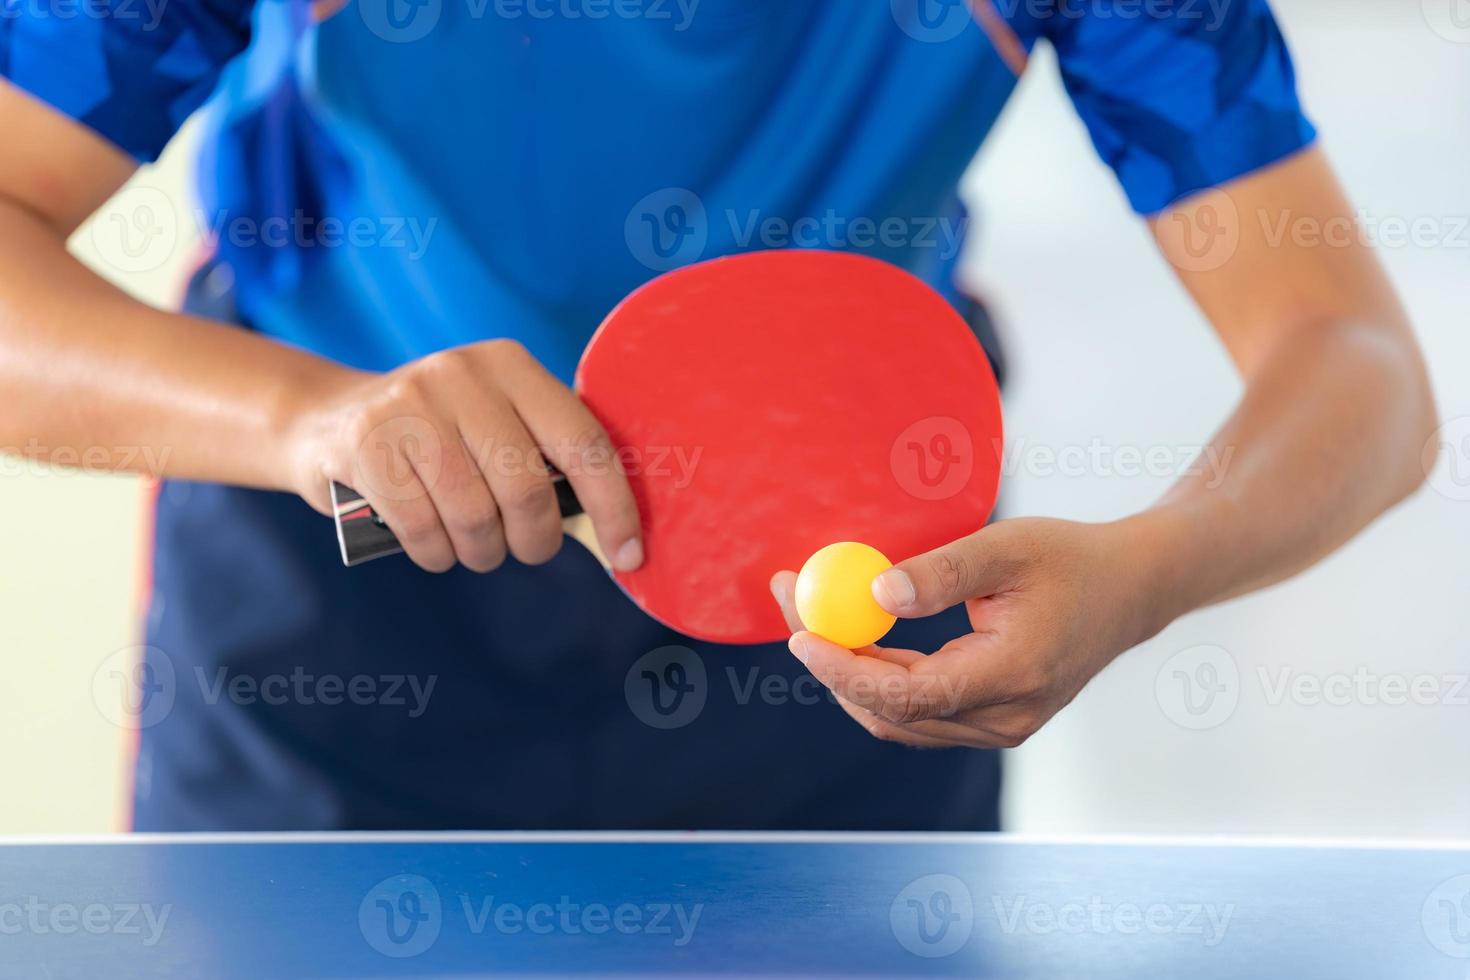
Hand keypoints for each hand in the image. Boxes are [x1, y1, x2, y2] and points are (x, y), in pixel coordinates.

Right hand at [284, 339, 642, 573]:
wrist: (327, 420)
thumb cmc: (438, 437)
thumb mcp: (494, 422)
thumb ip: (546, 455)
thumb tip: (616, 530)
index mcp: (511, 365)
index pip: (583, 441)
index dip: (614, 506)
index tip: (629, 555)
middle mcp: (462, 373)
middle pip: (527, 491)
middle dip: (534, 540)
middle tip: (523, 548)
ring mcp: (409, 404)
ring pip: (476, 518)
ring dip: (482, 553)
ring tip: (472, 545)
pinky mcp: (365, 444)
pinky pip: (425, 532)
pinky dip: (437, 555)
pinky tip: (433, 544)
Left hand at [770, 517, 1165, 747]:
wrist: (1132, 590)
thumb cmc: (1073, 560)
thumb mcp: (1008, 547)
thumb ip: (942, 571)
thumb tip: (874, 593)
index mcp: (1013, 675)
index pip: (908, 695)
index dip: (845, 671)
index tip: (800, 633)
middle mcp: (1005, 718)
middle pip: (892, 711)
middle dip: (831, 664)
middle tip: (792, 602)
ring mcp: (999, 727)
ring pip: (899, 719)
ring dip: (849, 673)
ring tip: (812, 614)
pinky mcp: (991, 719)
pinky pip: (918, 712)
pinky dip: (878, 679)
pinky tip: (854, 636)